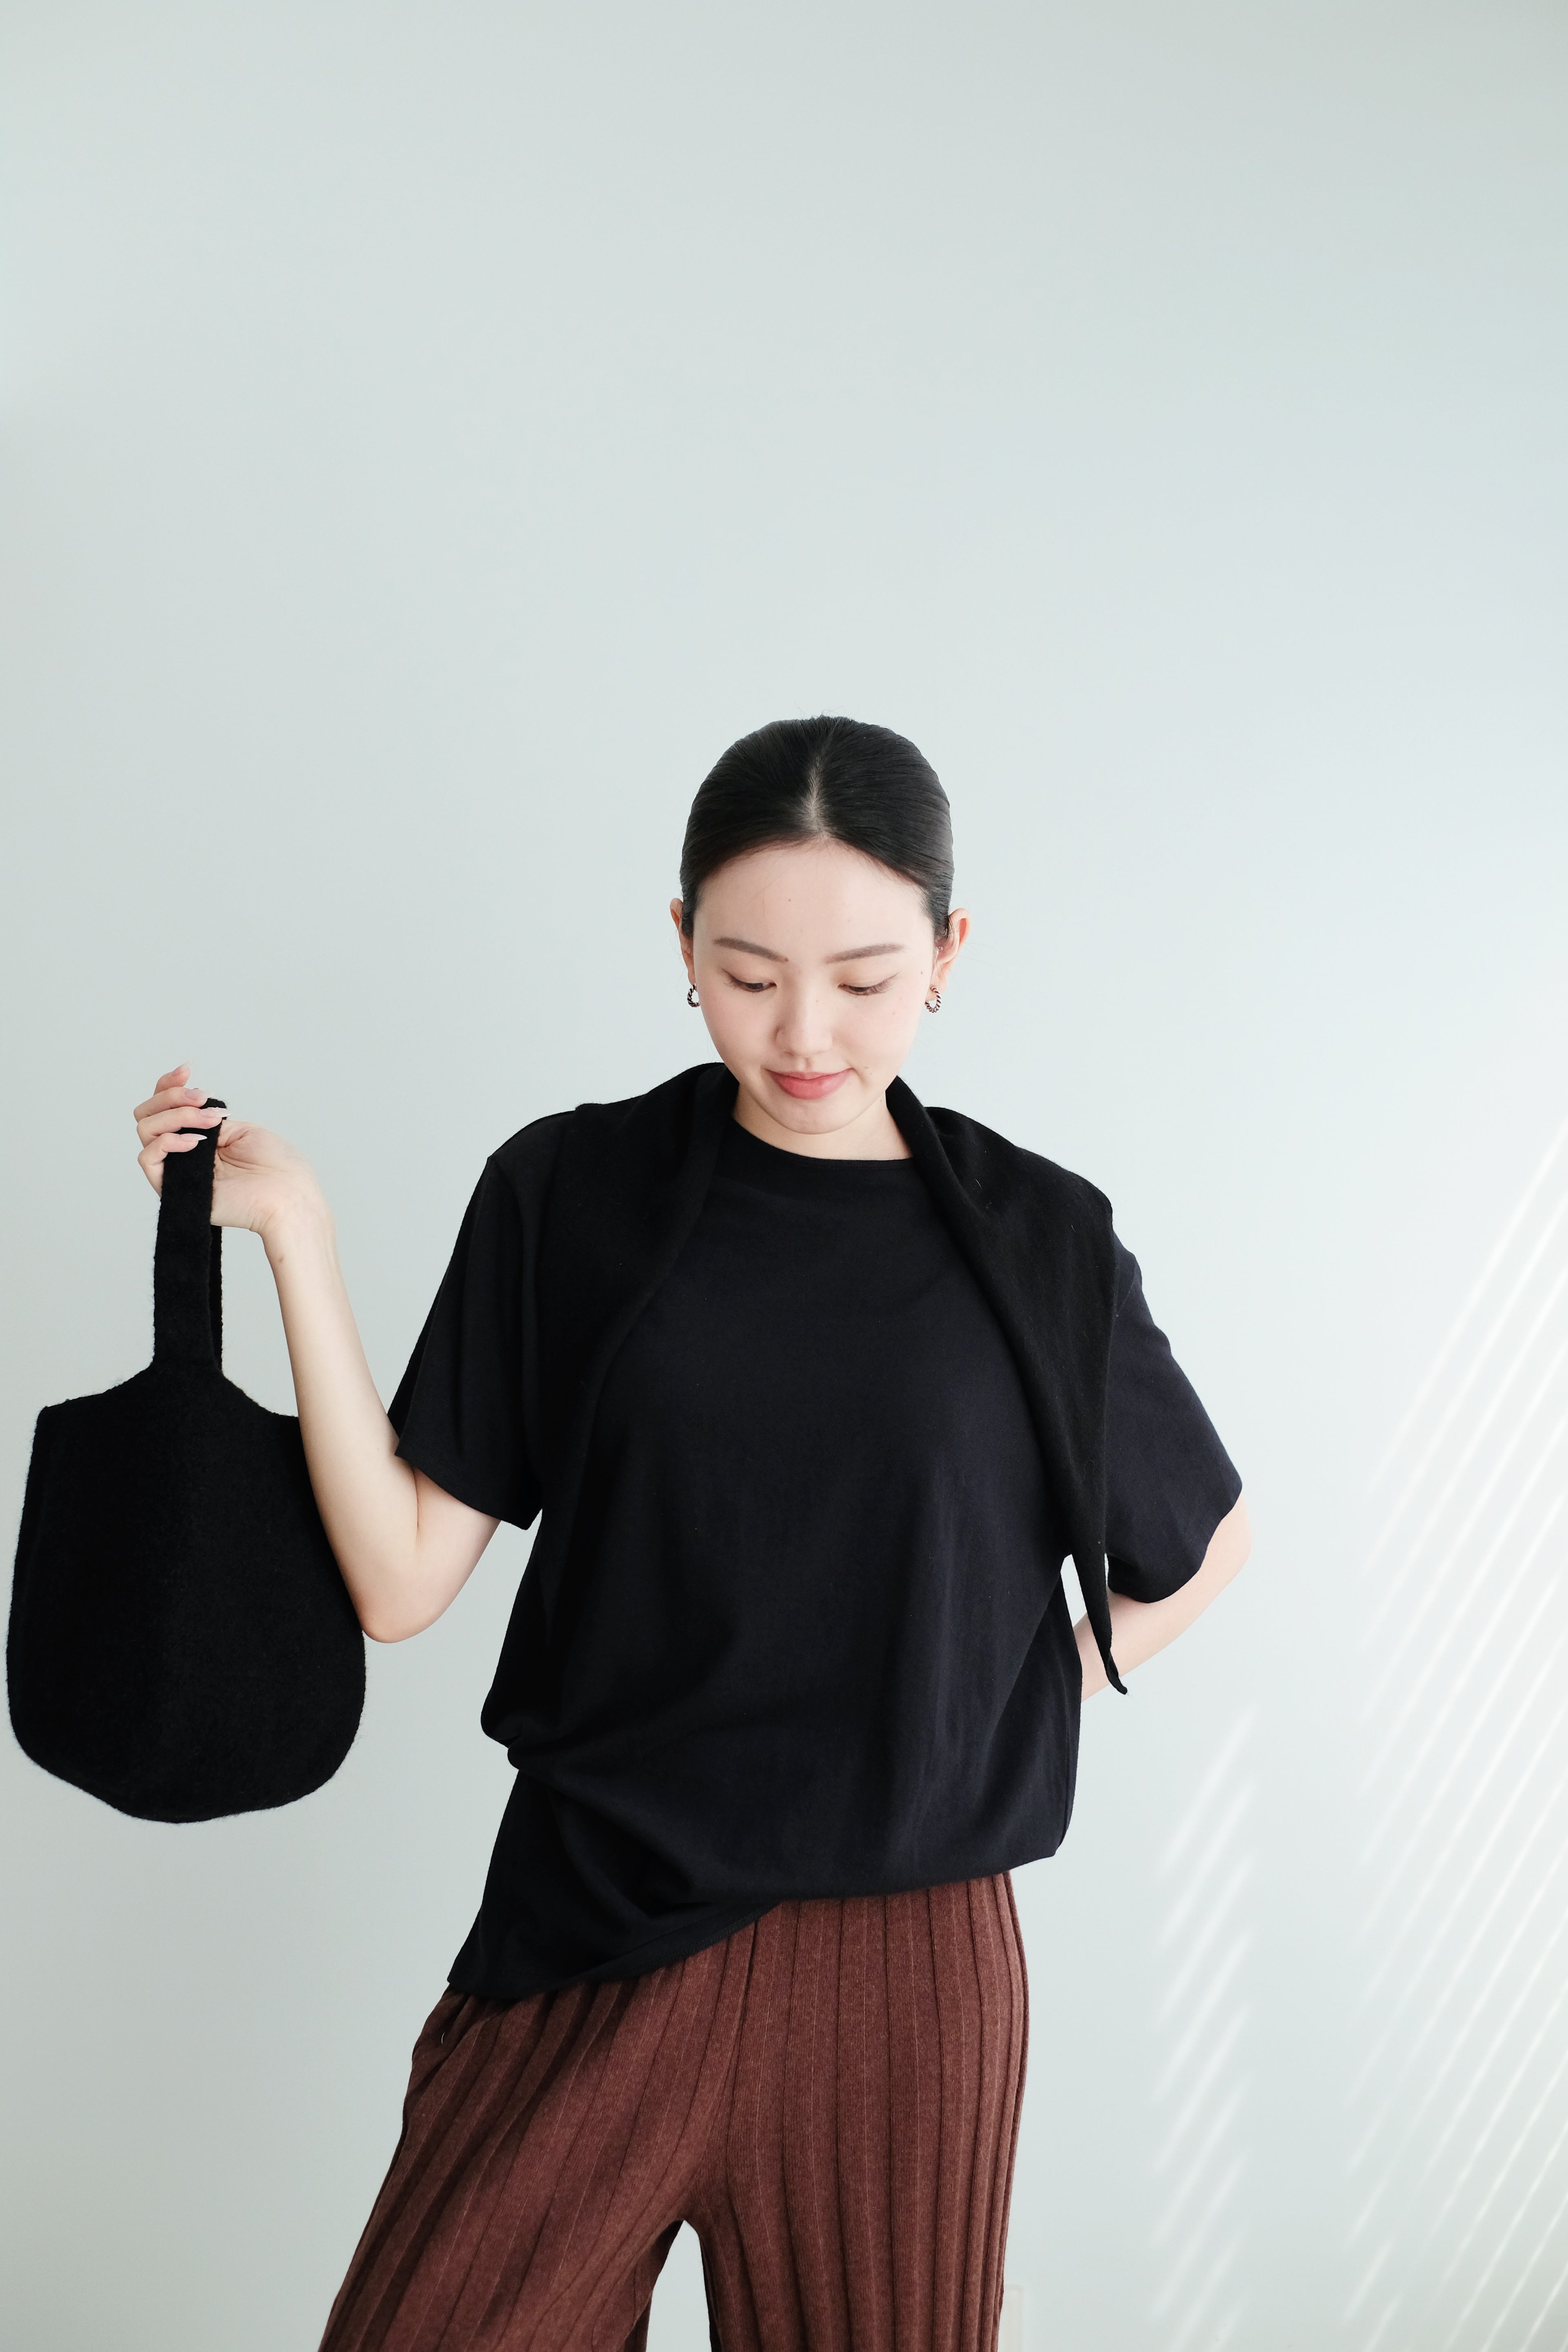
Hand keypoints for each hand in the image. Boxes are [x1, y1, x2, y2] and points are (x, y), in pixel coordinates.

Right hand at [134, 1062, 325, 1241]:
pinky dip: (168, 1141)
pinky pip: (148, 1158)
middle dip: (170, 1097)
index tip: (187, 1070)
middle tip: (201, 1098)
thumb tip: (187, 1111)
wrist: (288, 1196)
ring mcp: (176, 1170)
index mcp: (200, 1138)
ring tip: (209, 1121)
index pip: (166, 1108)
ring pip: (146, 1130)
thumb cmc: (276, 1166)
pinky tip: (197, 1142)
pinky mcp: (172, 1189)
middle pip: (147, 1115)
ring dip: (176, 1115)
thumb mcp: (241, 1129)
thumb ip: (207, 1118)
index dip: (169, 1085)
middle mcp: (183, 1153)